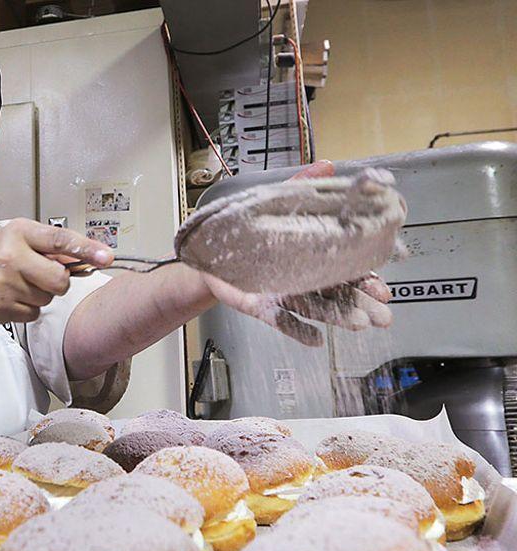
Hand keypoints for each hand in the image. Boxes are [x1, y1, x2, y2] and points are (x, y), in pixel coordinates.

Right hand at [0, 218, 112, 322]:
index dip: (86, 249)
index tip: (106, 256)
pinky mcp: (0, 307)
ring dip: (40, 294)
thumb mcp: (21, 238)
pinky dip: (28, 308)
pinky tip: (13, 297)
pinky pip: (34, 314)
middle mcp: (10, 256)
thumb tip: (90, 258)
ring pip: (47, 299)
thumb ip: (53, 247)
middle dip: (59, 282)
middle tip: (43, 276)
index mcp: (19, 232)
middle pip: (59, 279)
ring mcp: (3, 284)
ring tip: (20, 284)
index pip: (59, 240)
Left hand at [200, 161, 392, 345]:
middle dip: (363, 305)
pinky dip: (298, 330)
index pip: (348, 270)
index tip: (386, 288)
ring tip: (359, 324)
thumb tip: (328, 165)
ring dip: (339, 318)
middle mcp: (303, 278)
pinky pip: (282, 321)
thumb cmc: (249, 229)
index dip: (368, 279)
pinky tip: (316, 340)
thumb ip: (302, 188)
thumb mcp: (277, 203)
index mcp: (313, 256)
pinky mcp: (262, 305)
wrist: (209, 250)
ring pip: (316, 308)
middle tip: (384, 317)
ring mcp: (284, 294)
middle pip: (339, 295)